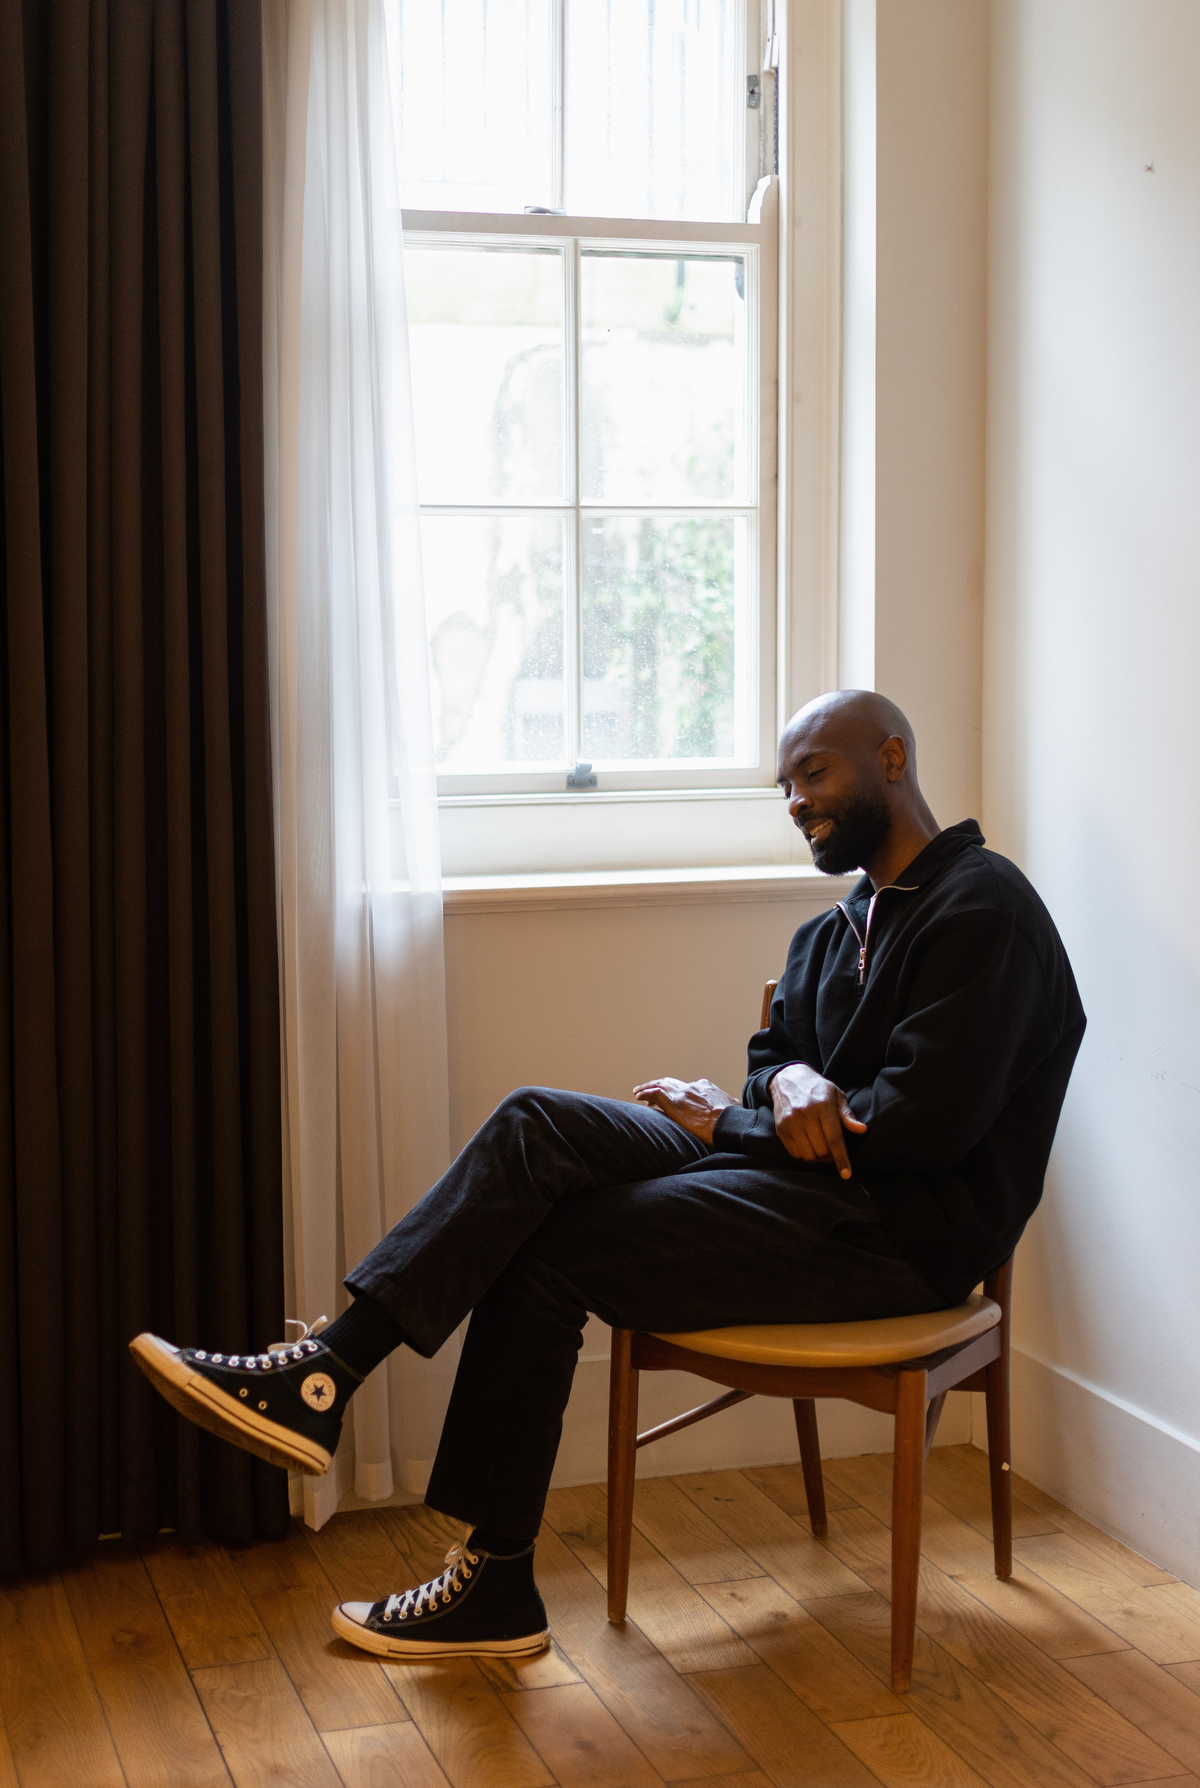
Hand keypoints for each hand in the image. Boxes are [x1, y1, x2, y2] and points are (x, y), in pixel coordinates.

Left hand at [633, 1076, 735, 1144]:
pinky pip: (654, 1093)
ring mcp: (682, 1093)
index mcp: (705, 1087)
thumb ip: (730, 1104)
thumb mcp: (734, 1107)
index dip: (676, 1091)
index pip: (686, 1087)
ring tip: (638, 1092)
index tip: (672, 1098)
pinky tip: (638, 1096)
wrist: (729, 1123)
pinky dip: (645, 1093)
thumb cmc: (733, 1119)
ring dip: (647, 1088)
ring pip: (659, 1085)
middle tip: (649, 1094)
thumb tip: (736, 1106)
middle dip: (659, 1086)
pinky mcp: (674, 1102)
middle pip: (671, 1083)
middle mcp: (692, 1087)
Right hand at [770, 1063, 866, 1177]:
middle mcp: (805, 1114)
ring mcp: (790, 1122)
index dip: (841, 1158)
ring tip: (819, 1148)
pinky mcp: (780, 1128)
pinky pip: (794, 1153)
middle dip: (829, 1156)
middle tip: (831, 1151)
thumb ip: (847, 1115)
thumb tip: (862, 1130)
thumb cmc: (817, 1089)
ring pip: (807, 1154)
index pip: (834, 1138)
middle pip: (821, 1150)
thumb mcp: (836, 1095)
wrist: (788, 1079)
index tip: (846, 1174)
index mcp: (823, 1105)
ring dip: (816, 1157)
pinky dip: (804, 1155)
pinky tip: (807, 1145)